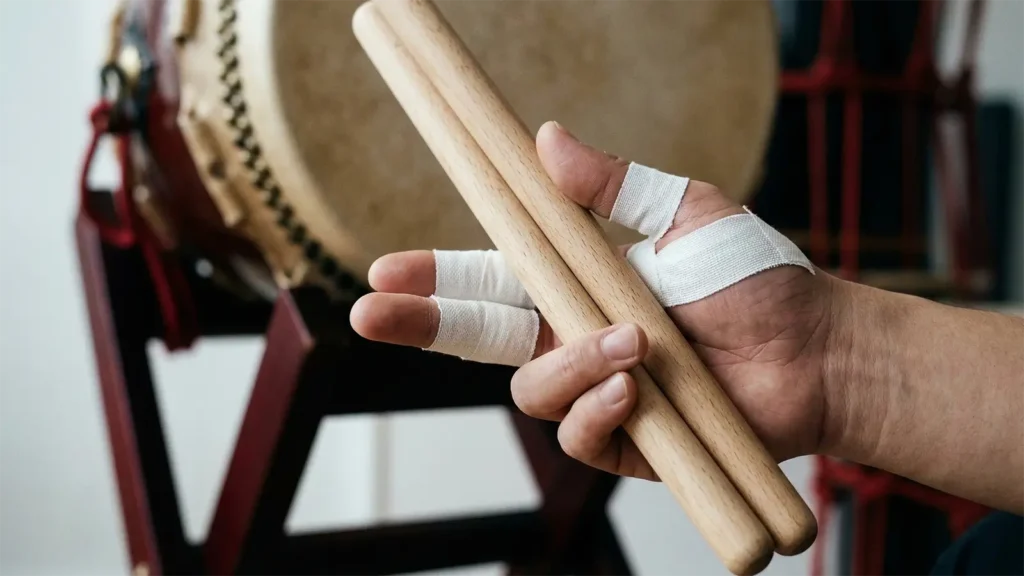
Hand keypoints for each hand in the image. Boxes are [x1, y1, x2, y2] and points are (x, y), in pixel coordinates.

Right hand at [350, 121, 838, 480]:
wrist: (817, 348)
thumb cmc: (754, 278)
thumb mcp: (686, 211)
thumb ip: (616, 183)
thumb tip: (546, 140)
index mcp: (576, 283)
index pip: (487, 278)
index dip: (433, 276)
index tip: (383, 267)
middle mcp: (573, 338)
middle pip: (474, 337)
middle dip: (419, 323)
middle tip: (371, 312)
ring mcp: (595, 391)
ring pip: (530, 389)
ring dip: (573, 362)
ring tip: (634, 342)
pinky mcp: (624, 439)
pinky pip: (579, 434)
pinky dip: (600, 408)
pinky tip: (638, 388)